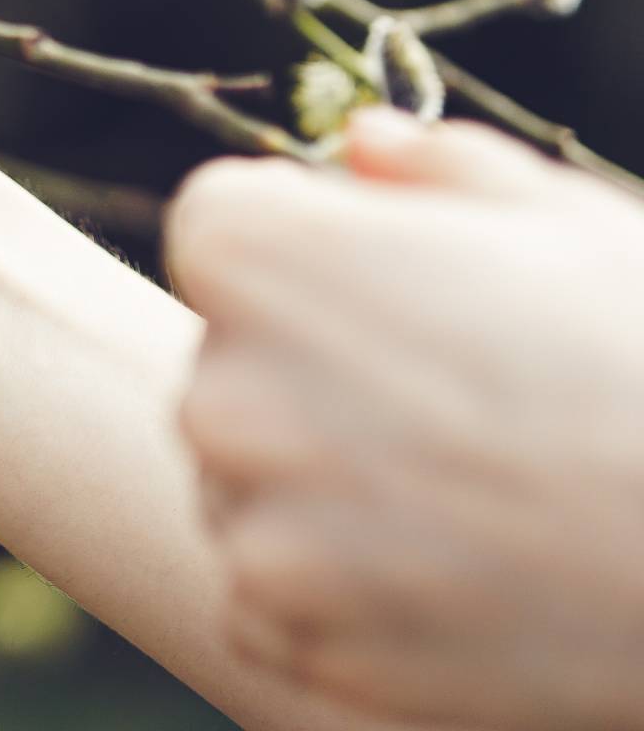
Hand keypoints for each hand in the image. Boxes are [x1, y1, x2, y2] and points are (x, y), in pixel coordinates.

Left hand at [169, 111, 643, 729]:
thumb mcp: (562, 220)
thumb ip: (434, 169)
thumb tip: (361, 144)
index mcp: (258, 257)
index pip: (220, 230)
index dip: (305, 246)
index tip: (385, 282)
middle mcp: (223, 390)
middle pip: (230, 364)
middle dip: (311, 373)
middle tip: (451, 404)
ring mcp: (255, 527)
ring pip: (249, 489)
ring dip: (320, 493)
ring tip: (465, 494)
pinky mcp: (296, 638)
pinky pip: (267, 604)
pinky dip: (332, 600)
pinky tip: (445, 578)